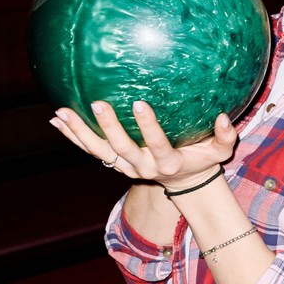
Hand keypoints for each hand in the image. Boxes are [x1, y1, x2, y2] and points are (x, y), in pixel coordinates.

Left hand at [51, 101, 235, 190]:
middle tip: (96, 103)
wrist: (185, 181)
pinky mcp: (114, 163)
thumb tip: (225, 117)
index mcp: (168, 163)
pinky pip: (89, 150)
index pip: (157, 144)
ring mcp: (125, 166)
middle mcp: (143, 167)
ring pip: (98, 151)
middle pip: (121, 148)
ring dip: (79, 132)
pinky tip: (56, 120)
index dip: (147, 126)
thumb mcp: (222, 151)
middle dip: (108, 126)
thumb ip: (227, 136)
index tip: (138, 103)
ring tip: (61, 112)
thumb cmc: (204, 160)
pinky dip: (72, 136)